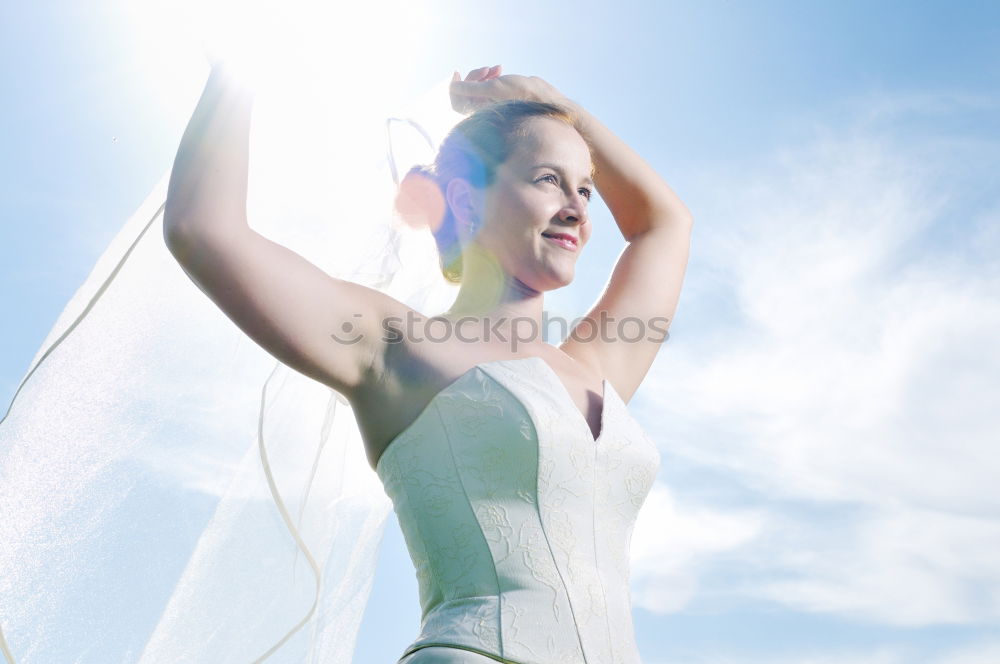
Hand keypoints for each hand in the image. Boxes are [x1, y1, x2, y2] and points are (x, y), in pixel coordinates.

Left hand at [449, 65, 568, 114]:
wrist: (545, 99)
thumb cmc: (521, 96)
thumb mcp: (493, 88)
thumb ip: (471, 88)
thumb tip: (452, 87)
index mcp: (480, 112)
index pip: (457, 101)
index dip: (453, 86)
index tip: (457, 72)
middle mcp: (484, 109)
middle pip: (467, 91)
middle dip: (474, 76)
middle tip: (487, 69)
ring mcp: (492, 103)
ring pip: (478, 86)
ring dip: (485, 74)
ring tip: (498, 68)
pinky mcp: (501, 97)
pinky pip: (488, 84)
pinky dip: (491, 75)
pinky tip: (500, 69)